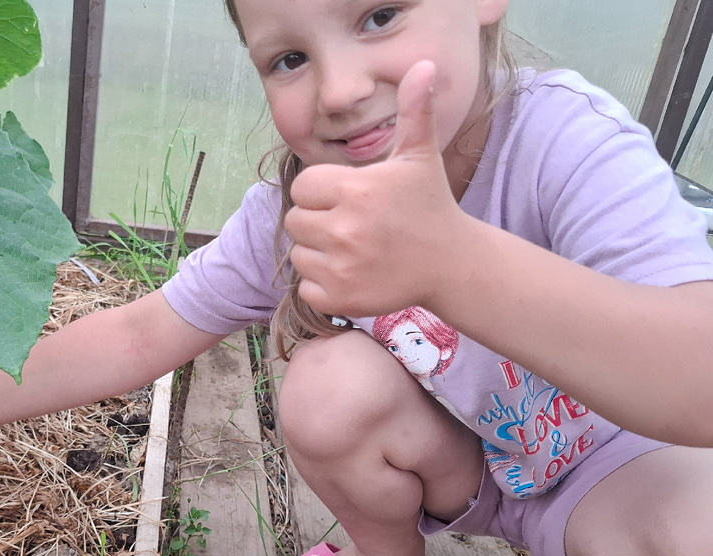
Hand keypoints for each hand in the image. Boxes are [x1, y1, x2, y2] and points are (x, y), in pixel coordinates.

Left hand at [284, 60, 473, 316]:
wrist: (452, 263)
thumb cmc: (429, 205)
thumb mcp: (420, 156)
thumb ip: (414, 111)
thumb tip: (424, 66)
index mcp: (355, 190)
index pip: (302, 188)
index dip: (321, 192)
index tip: (349, 198)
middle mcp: (344, 229)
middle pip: (295, 221)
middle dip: (317, 222)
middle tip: (352, 226)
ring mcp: (341, 267)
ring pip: (299, 255)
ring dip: (319, 254)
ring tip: (353, 249)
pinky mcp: (340, 298)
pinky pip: (306, 289)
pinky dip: (323, 285)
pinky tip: (352, 274)